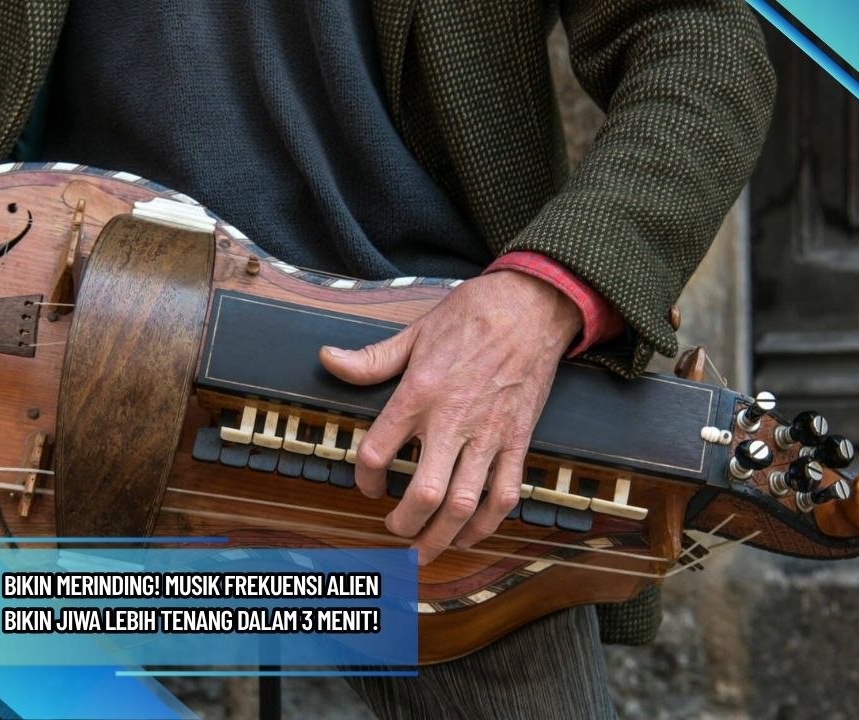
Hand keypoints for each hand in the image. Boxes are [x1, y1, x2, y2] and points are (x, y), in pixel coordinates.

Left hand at [319, 271, 579, 563]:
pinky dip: (488, 524)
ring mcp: (489, 434)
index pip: (377, 452)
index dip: (365, 480)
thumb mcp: (414, 332)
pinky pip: (505, 494)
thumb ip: (371, 359)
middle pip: (423, 492)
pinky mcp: (519, 439)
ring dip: (443, 535)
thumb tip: (328, 360)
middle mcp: (452, 420)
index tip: (368, 487)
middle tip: (394, 531)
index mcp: (418, 394)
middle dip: (404, 523)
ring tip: (426, 550)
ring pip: (464, 503)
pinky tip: (471, 535)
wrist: (531, 305)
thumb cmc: (470, 316)